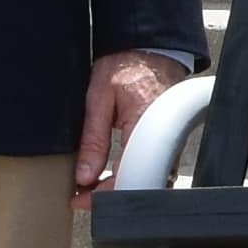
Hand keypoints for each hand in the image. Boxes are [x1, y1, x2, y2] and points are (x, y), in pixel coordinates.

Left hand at [73, 48, 188, 196]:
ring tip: (93, 183)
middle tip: (82, 194)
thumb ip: (93, 139)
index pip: (124, 179)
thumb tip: (84, 174)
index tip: (79, 199)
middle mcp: (161, 140)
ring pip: (146, 180)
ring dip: (120, 186)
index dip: (99, 196)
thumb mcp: (99, 97)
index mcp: (143, 129)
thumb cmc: (126, 66)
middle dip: (108, 196)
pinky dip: (131, 175)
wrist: (150, 48)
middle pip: (137, 186)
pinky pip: (152, 168)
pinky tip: (111, 171)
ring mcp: (168, 143)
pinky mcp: (168, 141)